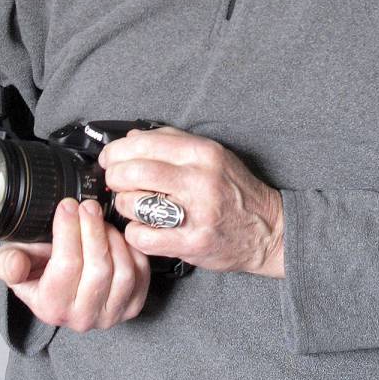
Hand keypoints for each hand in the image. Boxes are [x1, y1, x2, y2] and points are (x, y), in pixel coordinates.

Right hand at [0, 197, 150, 331]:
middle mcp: (82, 317)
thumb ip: (9, 263)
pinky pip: (141, 272)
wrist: (61, 285)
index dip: (68, 230)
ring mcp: (111, 314)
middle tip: (88, 206)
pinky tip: (115, 234)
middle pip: (98, 269)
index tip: (67, 205)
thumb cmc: (39, 269)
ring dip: (113, 238)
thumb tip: (14, 266)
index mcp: (51, 307)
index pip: (66, 267)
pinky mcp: (133, 304)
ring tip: (100, 220)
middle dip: (93, 229)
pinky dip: (131, 248)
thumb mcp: (14, 262)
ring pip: (123, 271)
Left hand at [99, 127, 284, 277]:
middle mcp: (200, 179)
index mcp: (203, 152)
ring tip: (131, 205)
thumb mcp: (213, 154)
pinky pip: (143, 236)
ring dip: (123, 205)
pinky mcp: (192, 243)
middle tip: (114, 181)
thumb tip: (133, 136)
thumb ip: (173, 142)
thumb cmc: (236, 191)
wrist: (269, 230)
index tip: (109, 157)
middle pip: (134, 172)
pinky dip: (134, 232)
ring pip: (134, 203)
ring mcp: (197, 213)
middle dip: (114, 176)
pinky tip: (143, 228)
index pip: (144, 143)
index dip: (117, 150)